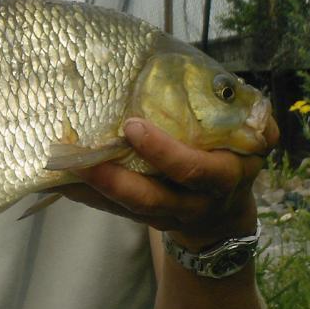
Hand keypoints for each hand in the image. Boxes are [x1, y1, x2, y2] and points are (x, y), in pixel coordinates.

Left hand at [65, 116, 278, 249]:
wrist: (222, 216)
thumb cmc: (231, 158)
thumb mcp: (252, 140)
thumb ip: (251, 116)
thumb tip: (236, 89)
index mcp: (221, 178)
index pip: (193, 170)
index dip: (163, 152)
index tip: (132, 125)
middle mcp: (192, 204)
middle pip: (150, 200)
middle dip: (115, 179)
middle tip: (84, 154)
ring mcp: (165, 217)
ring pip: (124, 208)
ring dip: (90, 188)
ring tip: (59, 165)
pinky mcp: (141, 219)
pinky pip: (110, 209)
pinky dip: (84, 194)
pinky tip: (56, 178)